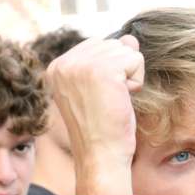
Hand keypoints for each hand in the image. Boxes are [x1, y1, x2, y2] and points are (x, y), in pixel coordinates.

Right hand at [46, 35, 143, 194]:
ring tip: (113, 102)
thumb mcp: (101, 90)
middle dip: (120, 73)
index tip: (98, 98)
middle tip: (108, 102)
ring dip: (129, 78)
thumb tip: (130, 39)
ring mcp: (82, 65)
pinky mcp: (102, 70)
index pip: (97, 46)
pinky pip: (136, 60)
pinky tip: (121, 101)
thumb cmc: (102, 130)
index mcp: (57, 67)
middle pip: (112, 45)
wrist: (101, 156)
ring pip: (126, 51)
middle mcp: (65, 62)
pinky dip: (136, 82)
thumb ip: (109, 60)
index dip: (109, 72)